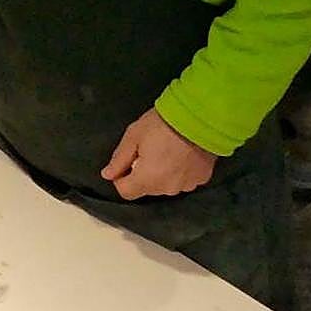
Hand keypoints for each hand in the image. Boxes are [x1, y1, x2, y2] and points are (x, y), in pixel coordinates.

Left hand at [101, 108, 216, 200]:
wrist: (200, 118)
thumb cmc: (162, 125)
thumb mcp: (133, 137)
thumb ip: (119, 159)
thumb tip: (108, 175)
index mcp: (147, 180)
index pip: (126, 192)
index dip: (121, 179)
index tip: (126, 163)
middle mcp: (167, 188)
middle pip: (146, 188)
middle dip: (142, 174)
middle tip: (148, 150)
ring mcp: (187, 186)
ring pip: (166, 185)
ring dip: (162, 174)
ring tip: (166, 151)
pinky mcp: (202, 179)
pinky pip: (183, 180)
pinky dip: (179, 171)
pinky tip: (182, 155)